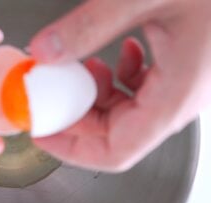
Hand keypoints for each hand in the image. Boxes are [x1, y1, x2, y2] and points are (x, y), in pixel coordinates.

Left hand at [29, 0, 210, 171]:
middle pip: (115, 134)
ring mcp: (183, 86)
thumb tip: (46, 52)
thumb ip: (89, 26)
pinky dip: (119, 77)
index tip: (42, 132)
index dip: (71, 149)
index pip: (115, 152)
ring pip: (126, 112)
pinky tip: (117, 53)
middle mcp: (180, 100)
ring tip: (83, 67)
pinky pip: (142, 90)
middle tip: (50, 93)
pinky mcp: (182, 69)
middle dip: (76, 115)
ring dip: (95, 94)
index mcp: (174, 98)